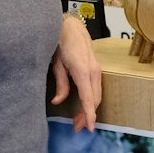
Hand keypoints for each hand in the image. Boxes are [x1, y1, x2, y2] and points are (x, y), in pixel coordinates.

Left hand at [51, 14, 102, 131]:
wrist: (70, 25)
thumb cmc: (61, 42)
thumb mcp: (56, 64)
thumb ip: (60, 84)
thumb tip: (57, 101)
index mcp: (83, 70)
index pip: (89, 98)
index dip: (89, 114)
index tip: (88, 127)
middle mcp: (93, 71)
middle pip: (95, 99)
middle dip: (87, 115)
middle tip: (77, 127)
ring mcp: (96, 69)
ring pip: (97, 94)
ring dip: (89, 108)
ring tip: (79, 120)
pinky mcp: (95, 68)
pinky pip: (96, 88)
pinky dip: (91, 100)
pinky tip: (84, 106)